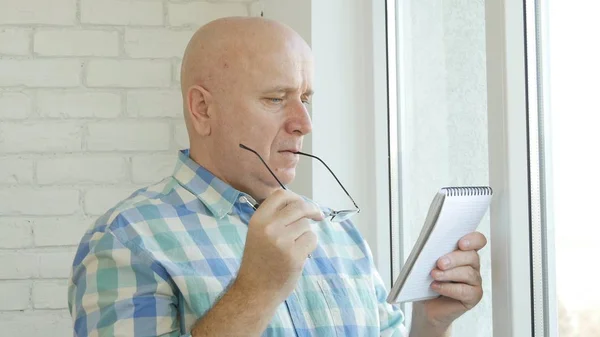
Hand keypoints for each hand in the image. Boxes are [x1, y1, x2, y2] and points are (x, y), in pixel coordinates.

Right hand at [235, 189, 323, 303]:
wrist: (255, 290)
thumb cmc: (259, 261)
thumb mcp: (258, 233)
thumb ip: (275, 217)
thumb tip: (301, 204)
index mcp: (258, 220)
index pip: (280, 195)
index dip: (295, 197)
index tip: (303, 203)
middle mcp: (269, 227)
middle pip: (299, 206)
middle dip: (312, 210)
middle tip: (318, 215)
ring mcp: (282, 241)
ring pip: (306, 225)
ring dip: (306, 233)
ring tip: (295, 246)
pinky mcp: (295, 255)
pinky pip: (312, 240)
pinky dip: (310, 246)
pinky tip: (299, 254)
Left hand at [411, 232, 486, 334]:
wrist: (425, 304)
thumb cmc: (426, 280)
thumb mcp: (427, 262)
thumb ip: (432, 251)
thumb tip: (429, 244)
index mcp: (464, 252)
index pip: (478, 240)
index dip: (473, 240)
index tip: (461, 243)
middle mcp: (472, 265)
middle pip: (472, 256)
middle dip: (455, 259)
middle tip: (439, 263)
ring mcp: (474, 281)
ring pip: (468, 273)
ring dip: (449, 274)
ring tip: (434, 275)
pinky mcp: (473, 296)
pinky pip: (465, 291)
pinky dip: (449, 288)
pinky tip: (436, 287)